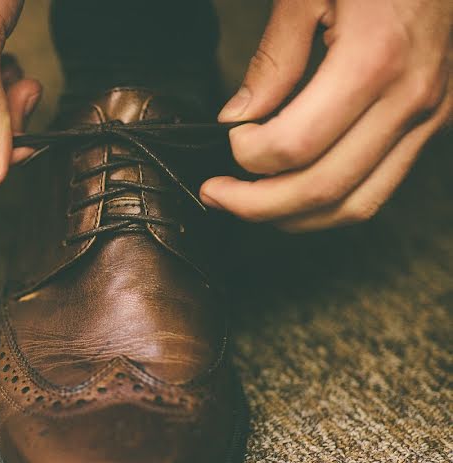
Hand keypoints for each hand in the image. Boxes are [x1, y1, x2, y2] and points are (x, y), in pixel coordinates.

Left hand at [200, 0, 451, 231]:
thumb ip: (273, 60)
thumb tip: (238, 116)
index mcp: (373, 60)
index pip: (294, 145)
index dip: (247, 154)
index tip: (228, 137)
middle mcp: (409, 98)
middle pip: (323, 188)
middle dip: (257, 204)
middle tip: (216, 194)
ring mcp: (427, 116)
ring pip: (356, 205)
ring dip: (293, 217)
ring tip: (248, 204)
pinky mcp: (433, 123)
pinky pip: (378, 188)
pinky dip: (329, 203)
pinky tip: (292, 193)